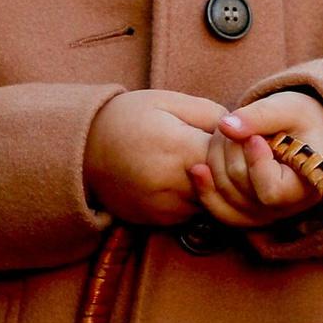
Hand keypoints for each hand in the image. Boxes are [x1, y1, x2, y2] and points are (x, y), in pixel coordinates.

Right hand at [84, 90, 235, 227]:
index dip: (238, 147)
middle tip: (228, 155)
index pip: (230, 156)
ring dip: (214, 188)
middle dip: (229, 170)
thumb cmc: (127, 117)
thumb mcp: (168, 101)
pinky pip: (191, 214)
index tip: (237, 138)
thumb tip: (241, 130)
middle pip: (223, 184)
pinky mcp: (156, 220)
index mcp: (177, 147)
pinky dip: (194, 199)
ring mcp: (163, 206)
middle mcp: (171, 182)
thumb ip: (209, 113)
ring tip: (204, 166)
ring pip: (210, 203)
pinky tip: (185, 180)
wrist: (81, 149)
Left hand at [187, 90, 322, 229]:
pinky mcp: (246, 215)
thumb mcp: (289, 109)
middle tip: (236, 125)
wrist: (302, 136)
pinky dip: (205, 189)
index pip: (271, 190)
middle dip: (231, 149)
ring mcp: (264, 216)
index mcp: (306, 186)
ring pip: (225, 196)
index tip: (254, 137)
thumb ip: (259, 116)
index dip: (256, 163)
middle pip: (241, 186)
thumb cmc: (301, 120)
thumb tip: (225, 126)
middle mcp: (285, 209)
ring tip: (227, 135)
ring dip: (216, 160)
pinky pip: (219, 210)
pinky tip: (197, 168)